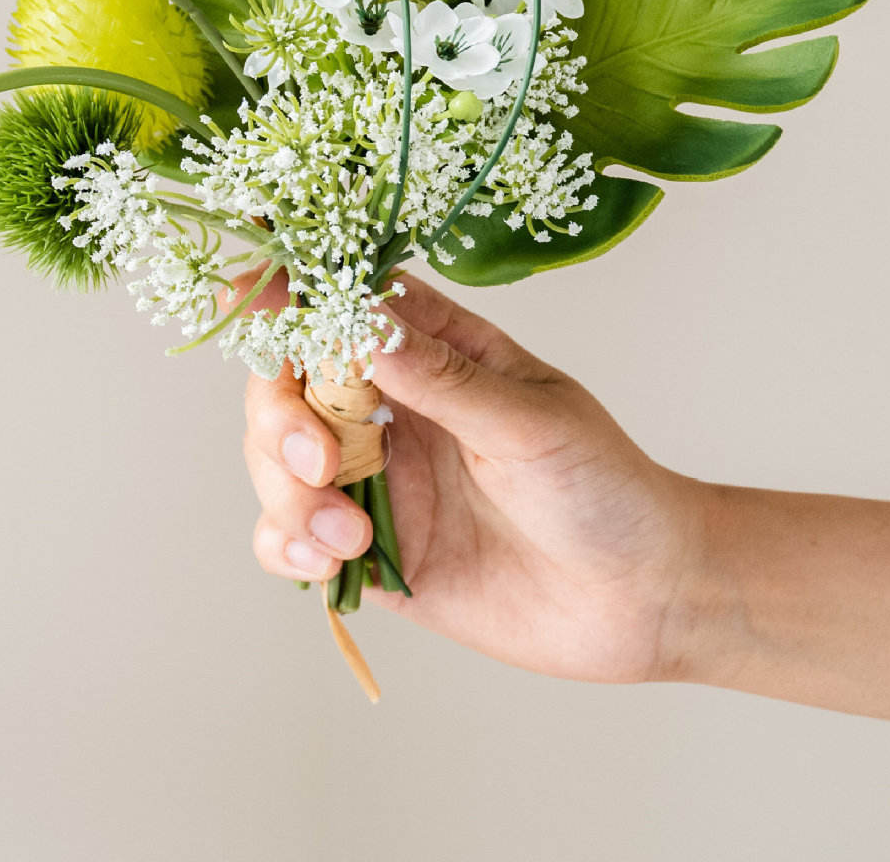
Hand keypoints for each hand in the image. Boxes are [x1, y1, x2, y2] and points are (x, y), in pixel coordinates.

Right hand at [242, 273, 706, 683]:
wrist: (643, 598)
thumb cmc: (604, 485)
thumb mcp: (529, 419)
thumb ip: (440, 379)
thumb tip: (359, 323)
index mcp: (434, 352)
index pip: (345, 304)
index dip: (289, 292)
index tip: (245, 293)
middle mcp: (393, 408)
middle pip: (287, 384)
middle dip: (279, 416)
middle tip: (319, 458)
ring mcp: (378, 480)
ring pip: (278, 461)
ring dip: (286, 491)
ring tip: (346, 534)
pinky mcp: (373, 552)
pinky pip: (293, 539)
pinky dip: (289, 547)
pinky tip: (330, 563)